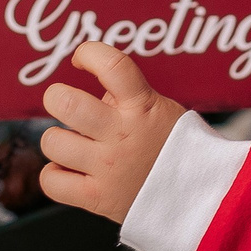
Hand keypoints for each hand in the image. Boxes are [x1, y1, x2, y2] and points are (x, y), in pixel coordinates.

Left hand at [37, 42, 186, 224]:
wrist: (198, 196)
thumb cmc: (176, 148)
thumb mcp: (160, 110)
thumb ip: (126, 98)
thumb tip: (92, 93)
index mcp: (142, 106)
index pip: (110, 64)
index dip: (88, 53)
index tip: (81, 58)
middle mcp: (121, 135)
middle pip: (65, 103)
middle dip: (57, 96)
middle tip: (64, 103)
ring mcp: (108, 168)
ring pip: (52, 141)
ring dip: (57, 139)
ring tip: (74, 144)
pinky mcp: (97, 198)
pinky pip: (51, 181)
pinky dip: (55, 174)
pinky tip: (71, 170)